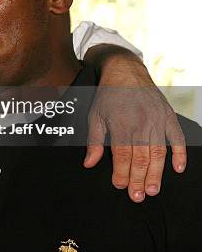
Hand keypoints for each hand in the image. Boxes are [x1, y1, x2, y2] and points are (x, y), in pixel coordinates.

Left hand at [83, 44, 186, 202]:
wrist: (125, 71)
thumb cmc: (107, 96)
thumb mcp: (94, 116)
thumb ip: (94, 142)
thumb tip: (88, 164)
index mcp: (120, 125)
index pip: (122, 156)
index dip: (121, 173)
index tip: (120, 186)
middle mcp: (140, 124)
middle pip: (141, 158)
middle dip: (139, 179)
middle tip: (138, 196)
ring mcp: (156, 121)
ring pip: (158, 153)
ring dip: (157, 173)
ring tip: (153, 190)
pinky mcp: (168, 117)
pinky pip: (177, 138)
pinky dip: (180, 154)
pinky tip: (178, 169)